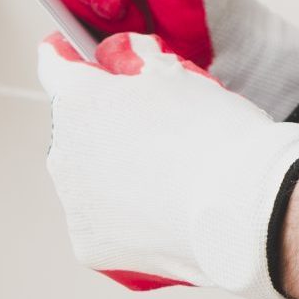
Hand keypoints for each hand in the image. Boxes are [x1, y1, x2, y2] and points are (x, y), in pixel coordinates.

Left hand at [39, 33, 298, 298]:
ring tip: (165, 180)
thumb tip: (112, 58)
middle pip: (75, 129)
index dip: (69, 55)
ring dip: (111, 174)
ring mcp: (73, 204)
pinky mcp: (88, 246)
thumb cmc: (216, 133)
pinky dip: (122, 219)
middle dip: (103, 125)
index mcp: (77, 101)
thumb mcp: (175, 73)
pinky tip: (160, 215)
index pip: (54, 65)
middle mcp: (62, 152)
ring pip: (85, 179)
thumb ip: (131, 58)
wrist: (243, 207)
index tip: (73, 53)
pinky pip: (101, 224)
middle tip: (152, 132)